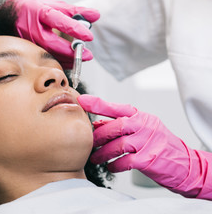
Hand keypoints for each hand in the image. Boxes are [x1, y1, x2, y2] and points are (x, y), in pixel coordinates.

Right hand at [8, 0, 99, 67]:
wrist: (10, 15)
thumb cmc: (34, 8)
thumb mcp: (53, 5)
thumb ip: (75, 11)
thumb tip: (95, 15)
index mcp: (40, 12)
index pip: (59, 21)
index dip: (75, 29)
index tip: (89, 36)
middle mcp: (33, 28)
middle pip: (53, 43)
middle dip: (71, 51)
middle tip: (87, 55)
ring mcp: (29, 40)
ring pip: (49, 54)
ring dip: (66, 59)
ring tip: (81, 59)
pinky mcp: (28, 50)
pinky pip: (44, 58)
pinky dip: (58, 61)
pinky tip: (69, 62)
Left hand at [78, 94, 211, 199]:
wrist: (185, 164)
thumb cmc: (159, 145)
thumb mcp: (142, 129)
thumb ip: (120, 125)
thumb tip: (96, 124)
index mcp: (141, 117)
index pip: (117, 107)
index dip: (98, 103)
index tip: (82, 100)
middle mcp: (145, 126)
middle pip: (115, 126)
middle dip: (98, 136)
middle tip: (88, 143)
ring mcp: (147, 142)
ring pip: (118, 145)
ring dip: (102, 153)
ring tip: (94, 158)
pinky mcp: (149, 159)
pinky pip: (125, 161)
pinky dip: (114, 165)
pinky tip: (110, 167)